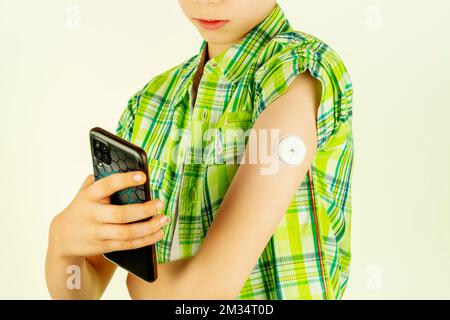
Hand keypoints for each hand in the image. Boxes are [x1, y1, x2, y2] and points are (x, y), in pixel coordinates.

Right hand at [49, 171, 169, 257]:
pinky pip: (128, 244)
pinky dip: (146, 240)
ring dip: (149, 227)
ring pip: (127, 233)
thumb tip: (127, 167)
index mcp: (89, 196)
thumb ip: (100, 178)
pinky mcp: (103, 246)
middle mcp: (92, 215)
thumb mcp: (85, 190)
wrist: (63, 236)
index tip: (142, 176)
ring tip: (163, 219)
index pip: (107, 185)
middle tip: (159, 203)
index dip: (125, 180)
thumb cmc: (82, 207)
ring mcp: (97, 233)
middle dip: (144, 210)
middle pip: (121, 214)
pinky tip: (158, 233)